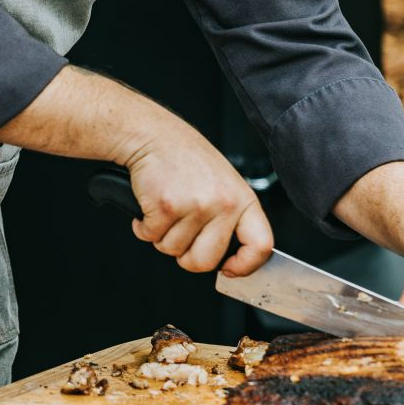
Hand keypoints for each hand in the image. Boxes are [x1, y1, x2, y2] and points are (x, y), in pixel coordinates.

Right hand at [125, 128, 273, 275]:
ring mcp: (195, 206)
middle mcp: (223, 203)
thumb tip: (230, 258)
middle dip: (186, 257)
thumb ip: (230, 217)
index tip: (230, 269)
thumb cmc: (186, 158)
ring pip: (173, 251)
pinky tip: (150, 205)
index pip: (260, 246)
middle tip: (180, 235)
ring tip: (166, 208)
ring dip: (162, 236)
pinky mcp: (165, 206)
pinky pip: (151, 237)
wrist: (153, 135)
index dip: (245, 266)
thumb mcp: (223, 183)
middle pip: (206, 261)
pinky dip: (143, 226)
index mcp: (242, 199)